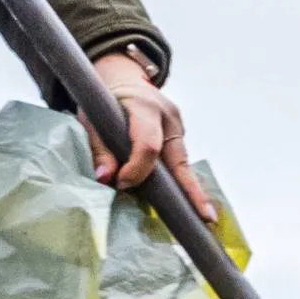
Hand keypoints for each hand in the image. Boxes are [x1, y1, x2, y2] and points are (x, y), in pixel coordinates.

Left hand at [92, 51, 214, 218]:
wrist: (124, 80)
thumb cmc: (105, 102)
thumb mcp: (93, 119)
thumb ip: (99, 149)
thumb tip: (104, 179)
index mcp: (145, 107)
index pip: (148, 145)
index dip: (136, 169)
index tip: (121, 184)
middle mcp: (168, 117)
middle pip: (179, 159)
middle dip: (191, 191)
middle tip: (206, 218)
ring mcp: (178, 127)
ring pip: (181, 164)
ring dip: (187, 191)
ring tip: (203, 218)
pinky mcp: (178, 137)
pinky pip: (178, 163)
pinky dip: (178, 183)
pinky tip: (188, 204)